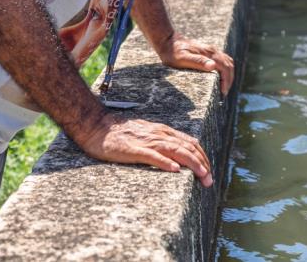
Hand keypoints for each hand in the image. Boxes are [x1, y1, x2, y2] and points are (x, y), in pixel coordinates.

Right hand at [79, 114, 213, 186]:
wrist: (97, 126)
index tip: (209, 171)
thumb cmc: (120, 133)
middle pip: (187, 147)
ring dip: (192, 164)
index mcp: (162, 131)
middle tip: (209, 180)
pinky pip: (152, 156)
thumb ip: (161, 142)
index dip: (203, 157)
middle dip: (202, 164)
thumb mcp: (146, 134)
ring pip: (176, 151)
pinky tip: (175, 170)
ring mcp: (146, 141)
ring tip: (202, 175)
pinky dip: (165, 162)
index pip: (190, 142)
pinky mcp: (133, 150)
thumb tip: (179, 156)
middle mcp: (158, 134)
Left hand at [156, 33, 234, 95]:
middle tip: (223, 94)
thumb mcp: (182, 59)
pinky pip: (222, 59)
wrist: (167, 40)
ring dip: (229, 74)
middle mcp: (212, 51)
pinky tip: (219, 76)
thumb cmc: (173, 52)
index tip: (223, 93)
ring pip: (227, 62)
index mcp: (208, 54)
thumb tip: (213, 66)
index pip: (225, 68)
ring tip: (223, 87)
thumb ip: (198, 62)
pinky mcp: (207, 51)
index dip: (226, 81)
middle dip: (229, 80)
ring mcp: (210, 50)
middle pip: (229, 65)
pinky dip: (225, 69)